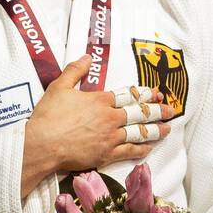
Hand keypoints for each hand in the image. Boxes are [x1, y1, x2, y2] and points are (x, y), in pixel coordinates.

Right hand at [23, 56, 175, 192]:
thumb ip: (75, 71)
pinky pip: (129, 151)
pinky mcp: (106, 155)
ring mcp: (110, 138)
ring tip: (167, 128)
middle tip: (170, 109)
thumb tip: (87, 57)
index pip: (128, 95)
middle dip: (157, 110)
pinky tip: (149, 147)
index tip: (157, 93)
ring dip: (155, 130)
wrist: (42, 144)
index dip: (144, 93)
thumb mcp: (59, 86)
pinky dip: (141, 149)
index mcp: (100, 100)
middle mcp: (110, 118)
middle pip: (139, 113)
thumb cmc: (49, 116)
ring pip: (138, 132)